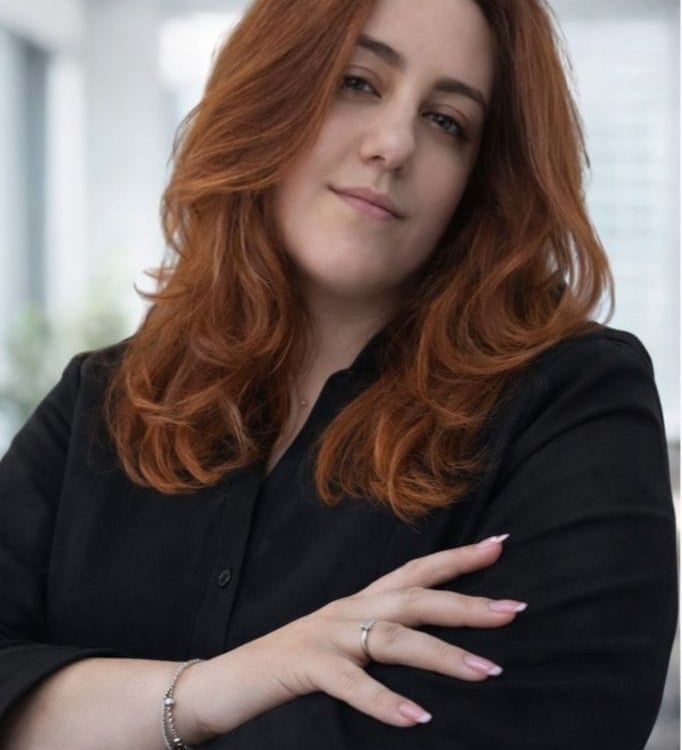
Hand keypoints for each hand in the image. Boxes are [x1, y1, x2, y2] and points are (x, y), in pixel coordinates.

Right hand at [265, 534, 523, 726]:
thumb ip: (384, 637)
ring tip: (486, 671)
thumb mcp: (347, 641)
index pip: (416, 571)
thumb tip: (438, 645)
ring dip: (441, 653)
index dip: (458, 558)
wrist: (232, 678)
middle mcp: (349, 609)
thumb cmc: (298, 662)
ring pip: (391, 637)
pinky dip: (383, 699)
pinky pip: (350, 682)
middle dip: (466, 603)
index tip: (500, 546)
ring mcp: (328, 635)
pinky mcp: (306, 665)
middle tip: (514, 610)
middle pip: (414, 598)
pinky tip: (416, 718)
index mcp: (361, 601)